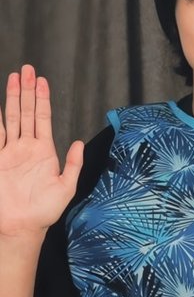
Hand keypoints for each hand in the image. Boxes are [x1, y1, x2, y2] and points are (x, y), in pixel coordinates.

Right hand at [0, 65, 83, 237]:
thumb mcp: (66, 187)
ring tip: (14, 78)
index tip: (42, 80)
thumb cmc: (43, 211)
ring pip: (12, 118)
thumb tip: (79, 143)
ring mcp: (10, 151)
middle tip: (26, 69)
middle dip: (27, 90)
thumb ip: (73, 164)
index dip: (43, 98)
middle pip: (27, 112)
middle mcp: (27, 147)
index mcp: (44, 150)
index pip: (43, 118)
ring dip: (13, 98)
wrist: (21, 226)